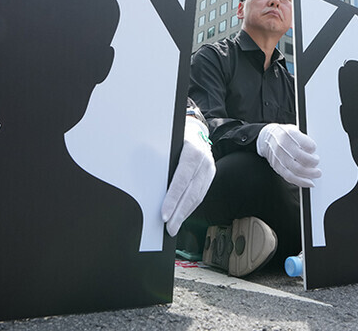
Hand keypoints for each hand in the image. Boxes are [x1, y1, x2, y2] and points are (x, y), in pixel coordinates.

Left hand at [161, 116, 215, 236]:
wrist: (195, 128)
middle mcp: (204, 161)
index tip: (164, 215)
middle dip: (179, 213)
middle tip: (169, 228)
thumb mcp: (166, 141)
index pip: (181, 180)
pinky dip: (190, 207)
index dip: (172, 199)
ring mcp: (210, 169)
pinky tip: (183, 215)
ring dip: (185, 214)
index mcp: (192, 151)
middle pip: (191, 192)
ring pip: (197, 196)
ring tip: (174, 227)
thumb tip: (146, 181)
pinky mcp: (211, 175)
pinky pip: (201, 194)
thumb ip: (159, 160)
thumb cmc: (177, 135)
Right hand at [256, 124, 320, 187]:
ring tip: (316, 173)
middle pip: (302, 158)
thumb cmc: (283, 135)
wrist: (266, 138)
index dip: (313, 148)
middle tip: (317, 162)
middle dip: (313, 162)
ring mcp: (280, 158)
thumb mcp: (294, 130)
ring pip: (297, 170)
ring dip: (310, 174)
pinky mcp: (277, 167)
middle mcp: (284, 146)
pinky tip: (308, 182)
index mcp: (290, 134)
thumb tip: (315, 152)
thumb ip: (304, 139)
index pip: (306, 144)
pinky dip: (301, 181)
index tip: (314, 150)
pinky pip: (290, 177)